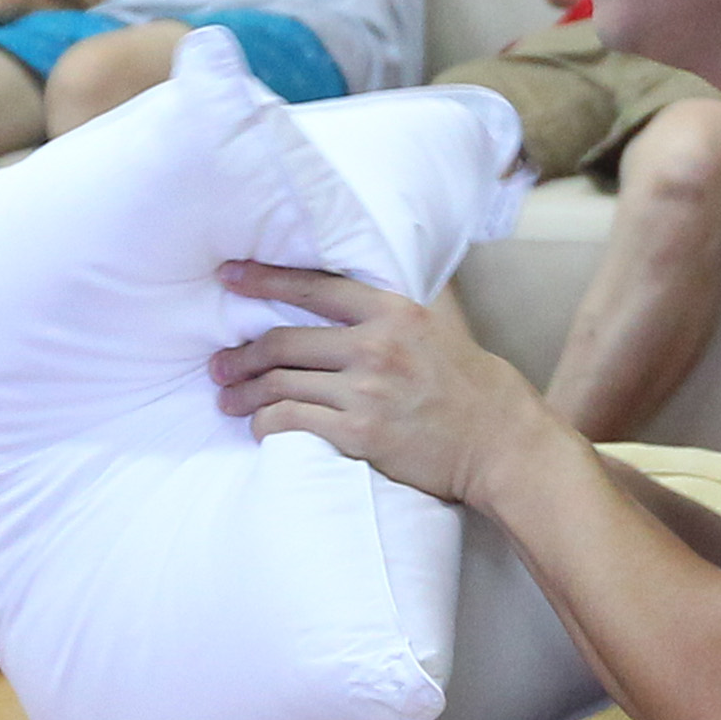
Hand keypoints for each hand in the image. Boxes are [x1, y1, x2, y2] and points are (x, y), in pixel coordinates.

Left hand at [209, 261, 556, 510]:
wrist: (503, 443)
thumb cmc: (474, 389)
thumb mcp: (439, 331)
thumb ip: (396, 314)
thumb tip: (362, 293)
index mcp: (393, 313)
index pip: (313, 287)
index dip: (263, 279)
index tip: (230, 276)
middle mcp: (376, 346)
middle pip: (283, 341)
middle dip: (239, 354)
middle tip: (217, 364)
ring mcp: (366, 391)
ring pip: (280, 384)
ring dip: (243, 393)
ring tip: (228, 400)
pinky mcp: (360, 434)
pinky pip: (292, 423)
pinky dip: (266, 424)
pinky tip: (259, 428)